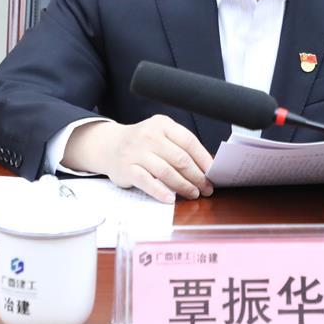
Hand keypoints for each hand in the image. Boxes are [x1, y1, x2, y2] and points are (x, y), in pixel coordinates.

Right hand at [62, 116, 213, 203]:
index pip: (189, 141)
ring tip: (193, 193)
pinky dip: (161, 192)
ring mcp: (136, 152)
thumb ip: (179, 146)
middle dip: (197, 176)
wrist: (110, 146)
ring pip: (166, 171)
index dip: (203, 158)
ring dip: (183, 185)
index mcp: (162, 124)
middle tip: (206, 188)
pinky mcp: (126, 168)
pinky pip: (147, 182)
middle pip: (180, 158)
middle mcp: (149, 135)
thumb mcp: (161, 135)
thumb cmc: (142, 143)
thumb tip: (206, 166)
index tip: (213, 172)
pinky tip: (171, 199)